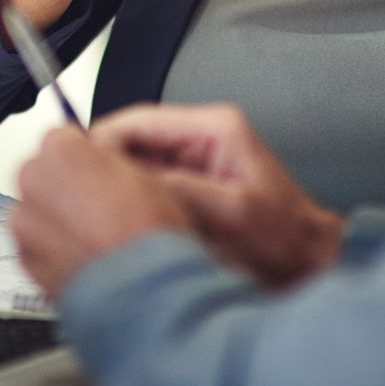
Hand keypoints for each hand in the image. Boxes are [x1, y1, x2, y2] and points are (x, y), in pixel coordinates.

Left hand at [11, 129, 192, 297]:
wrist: (139, 293)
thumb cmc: (146, 236)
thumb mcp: (143, 174)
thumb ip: (107, 156)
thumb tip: (98, 155)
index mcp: (62, 151)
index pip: (61, 136)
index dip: (83, 155)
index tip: (95, 170)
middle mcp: (34, 181)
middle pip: (43, 170)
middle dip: (64, 184)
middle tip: (97, 206)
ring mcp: (24, 221)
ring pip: (37, 207)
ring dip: (56, 216)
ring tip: (92, 235)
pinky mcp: (22, 257)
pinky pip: (35, 241)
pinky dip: (51, 246)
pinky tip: (83, 254)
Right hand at [92, 104, 342, 289]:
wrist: (307, 264)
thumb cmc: (284, 240)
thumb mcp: (231, 214)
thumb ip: (180, 191)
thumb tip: (128, 180)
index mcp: (215, 129)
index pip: (139, 121)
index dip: (102, 141)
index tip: (77, 165)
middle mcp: (202, 137)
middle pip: (132, 139)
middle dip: (104, 165)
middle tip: (79, 193)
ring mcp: (195, 161)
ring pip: (136, 162)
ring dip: (116, 184)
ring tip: (96, 210)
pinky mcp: (191, 184)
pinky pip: (148, 184)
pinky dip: (130, 199)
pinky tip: (119, 220)